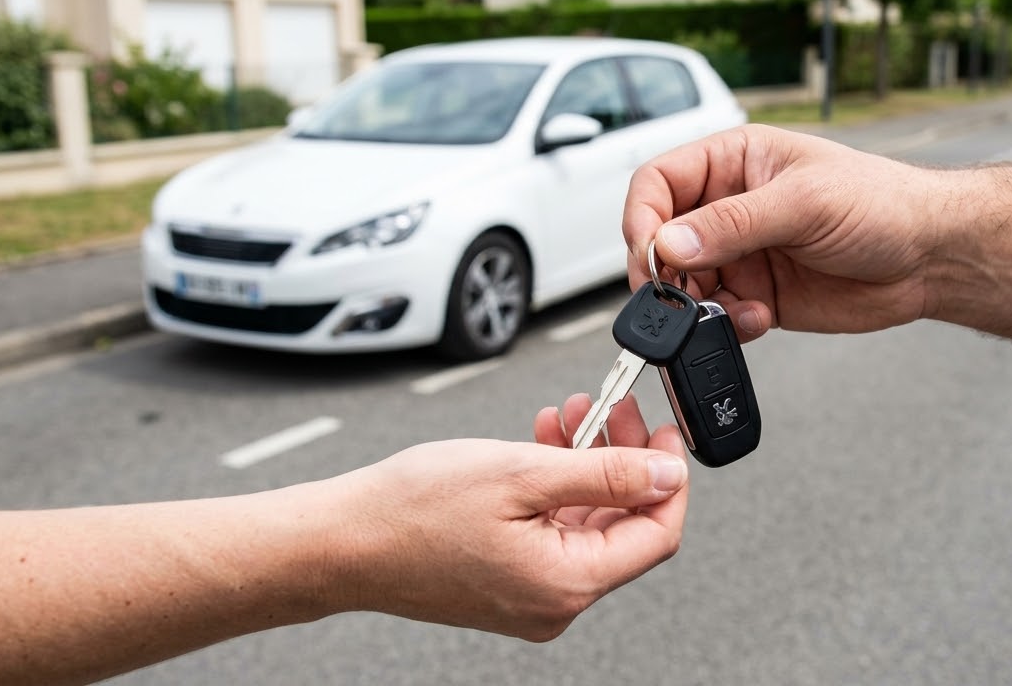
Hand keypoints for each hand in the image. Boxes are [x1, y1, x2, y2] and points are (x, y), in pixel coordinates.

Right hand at [320, 396, 687, 641]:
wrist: (341, 540)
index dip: (669, 477)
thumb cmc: (414, 509)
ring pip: (585, 524)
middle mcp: (554, 602)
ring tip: (569, 417)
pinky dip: (555, 488)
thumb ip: (607, 474)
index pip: (657, 534)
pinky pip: (552, 533)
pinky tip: (543, 445)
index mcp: (567, 584)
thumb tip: (668, 475)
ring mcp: (529, 597)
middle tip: (613, 408)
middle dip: (622, 459)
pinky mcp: (506, 583)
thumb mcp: (524, 472)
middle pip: (622, 526)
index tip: (665, 432)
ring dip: (586, 466)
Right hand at [624, 124, 947, 339]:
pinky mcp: (757, 295)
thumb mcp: (804, 203)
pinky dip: (726, 325)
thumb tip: (669, 244)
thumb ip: (732, 225)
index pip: (658, 182)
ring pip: (685, 285)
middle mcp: (729, 207)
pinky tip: (758, 318)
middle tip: (674, 297)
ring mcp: (742, 254)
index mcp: (734, 161)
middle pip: (662, 238)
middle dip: (664, 272)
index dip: (643, 218)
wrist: (931, 257)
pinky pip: (717, 316)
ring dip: (697, 305)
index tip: (650, 254)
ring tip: (733, 308)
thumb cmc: (882, 203)